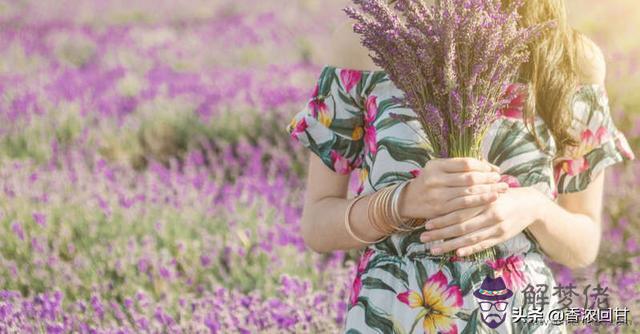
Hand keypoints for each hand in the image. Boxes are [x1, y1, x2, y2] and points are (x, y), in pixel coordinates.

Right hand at [398, 157, 507, 220]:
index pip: (466, 163)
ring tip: (501, 189)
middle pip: (469, 178)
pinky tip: (490, 200)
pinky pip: (464, 206)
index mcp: (436, 165)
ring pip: (468, 193)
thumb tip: (490, 167)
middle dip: (488, 179)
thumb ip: (460, 167)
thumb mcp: (440, 169)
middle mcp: (435, 179)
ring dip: (488, 191)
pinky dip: (479, 202)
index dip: (483, 166)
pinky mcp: (439, 209)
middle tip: (501, 180)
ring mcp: (437, 195)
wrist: (409, 200)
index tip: (494, 169)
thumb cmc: (430, 182)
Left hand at [419, 186, 544, 256]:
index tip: (427, 223)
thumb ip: (469, 195)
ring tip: (433, 249)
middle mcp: (490, 213)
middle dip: (441, 232)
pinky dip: (470, 249)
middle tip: (424, 237)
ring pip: (470, 238)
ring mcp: (496, 227)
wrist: (530, 204)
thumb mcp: (487, 189)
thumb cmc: (502, 194)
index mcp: (483, 199)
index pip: (458, 210)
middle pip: (461, 225)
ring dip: (450, 244)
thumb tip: (443, 199)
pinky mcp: (502, 237)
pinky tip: (457, 253)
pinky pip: (483, 245)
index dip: (442, 218)